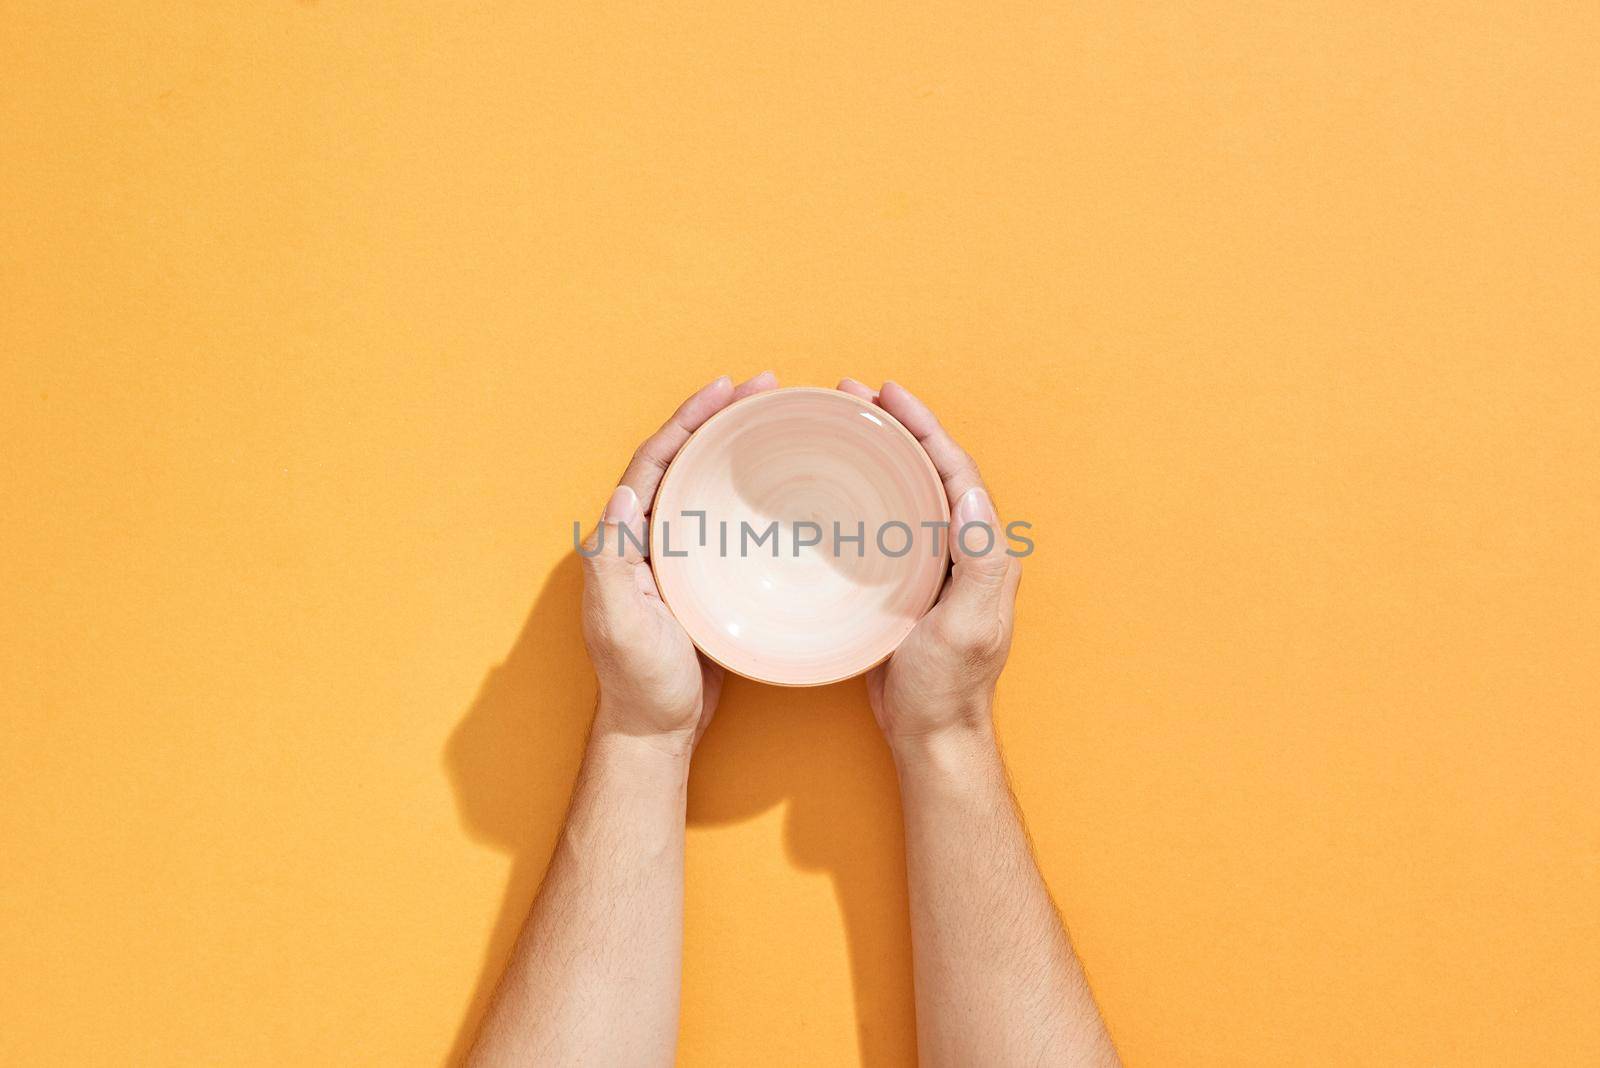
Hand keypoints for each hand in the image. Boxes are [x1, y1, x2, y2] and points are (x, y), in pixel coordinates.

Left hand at [581, 372, 778, 753]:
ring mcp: (675, 557)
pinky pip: (724, 519)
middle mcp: (646, 539)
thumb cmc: (639, 682)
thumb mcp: (620, 624)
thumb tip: (622, 496)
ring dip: (734, 448)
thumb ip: (613, 564)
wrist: (656, 730)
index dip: (687, 421)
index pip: (654, 461)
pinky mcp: (702, 577)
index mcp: (623, 540)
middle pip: (681, 460)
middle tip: (765, 388)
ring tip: (775, 418)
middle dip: (717, 418)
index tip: (725, 389)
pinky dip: (750, 493)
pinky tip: (781, 486)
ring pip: (704, 484)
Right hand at [836, 379, 1021, 754]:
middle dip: (899, 426)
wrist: (930, 733)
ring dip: (880, 452)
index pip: (956, 471)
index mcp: (985, 552)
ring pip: (909, 491)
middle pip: (932, 470)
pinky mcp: (906, 583)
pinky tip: (835, 485)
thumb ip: (980, 564)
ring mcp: (935, 566)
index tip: (888, 395)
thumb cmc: (947, 686)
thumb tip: (968, 496)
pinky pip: (888, 523)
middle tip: (854, 394)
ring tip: (843, 422)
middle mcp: (964, 551)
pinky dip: (865, 493)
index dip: (925, 428)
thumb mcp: (969, 626)